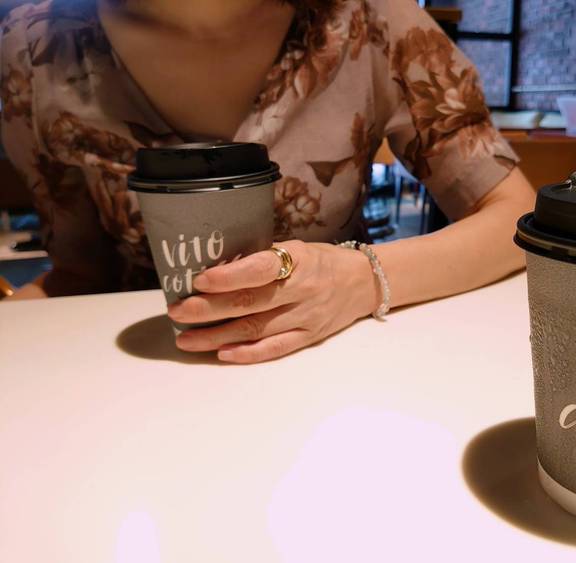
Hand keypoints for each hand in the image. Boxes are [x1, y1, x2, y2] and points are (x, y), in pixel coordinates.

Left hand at [167, 240, 376, 363]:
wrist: (364, 283)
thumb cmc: (322, 261)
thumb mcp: (297, 248)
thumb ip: (264, 260)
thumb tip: (216, 271)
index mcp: (299, 260)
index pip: (260, 269)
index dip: (229, 277)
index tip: (199, 280)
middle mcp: (304, 290)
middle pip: (251, 303)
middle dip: (209, 309)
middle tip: (177, 312)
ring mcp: (307, 317)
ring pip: (257, 329)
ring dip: (218, 336)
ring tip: (187, 339)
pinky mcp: (310, 337)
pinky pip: (276, 349)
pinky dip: (248, 353)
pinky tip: (222, 354)